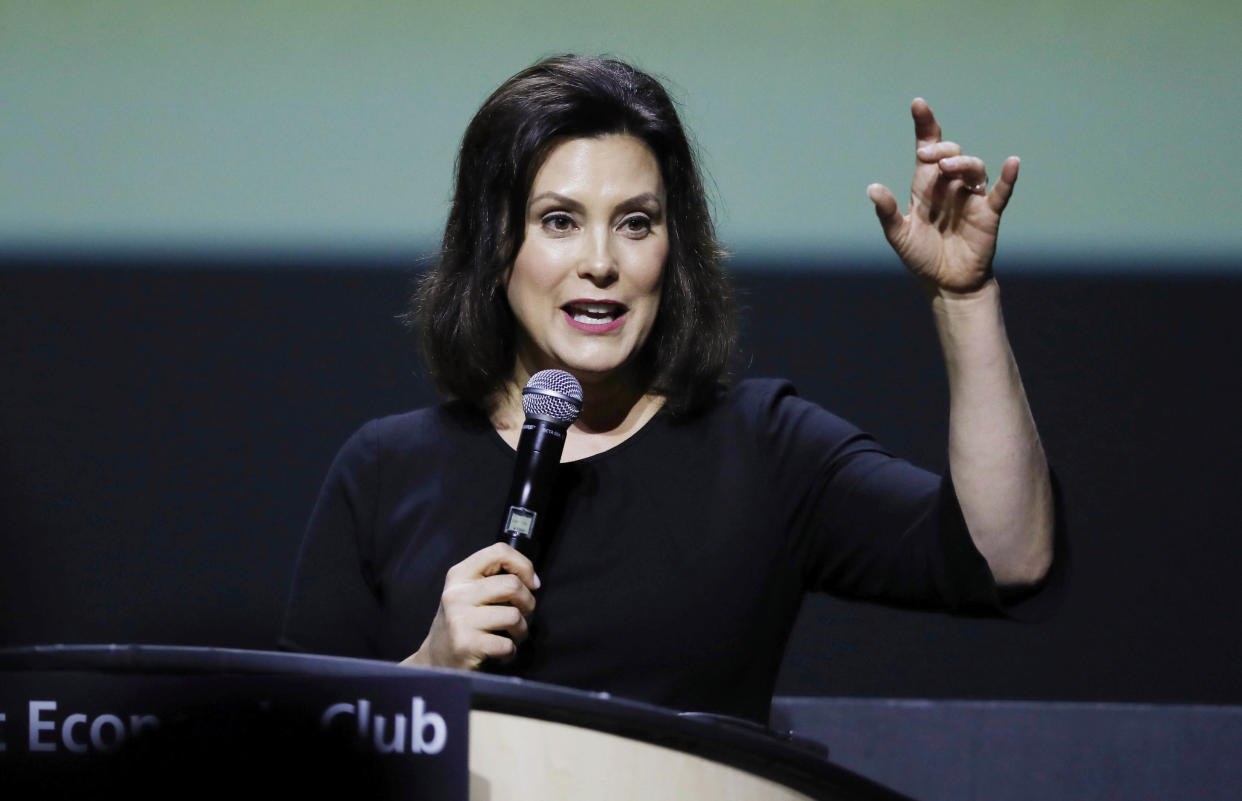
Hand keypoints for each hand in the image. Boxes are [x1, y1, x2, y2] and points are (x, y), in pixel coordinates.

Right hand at [402, 543, 539, 669]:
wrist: (435, 660)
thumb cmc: (462, 623)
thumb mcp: (469, 592)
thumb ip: (493, 579)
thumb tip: (532, 580)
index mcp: (459, 575)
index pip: (499, 551)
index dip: (523, 565)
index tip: (531, 583)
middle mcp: (457, 594)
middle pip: (512, 585)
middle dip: (529, 603)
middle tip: (524, 615)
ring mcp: (460, 619)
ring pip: (514, 616)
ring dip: (522, 630)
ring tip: (512, 636)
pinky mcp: (466, 644)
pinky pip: (507, 644)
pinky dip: (511, 652)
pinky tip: (501, 653)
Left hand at [867, 98, 1018, 295]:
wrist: (946, 284)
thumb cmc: (922, 257)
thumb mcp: (898, 235)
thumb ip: (887, 212)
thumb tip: (872, 188)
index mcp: (926, 186)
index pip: (927, 148)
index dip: (925, 125)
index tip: (918, 104)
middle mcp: (950, 186)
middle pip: (951, 153)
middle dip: (940, 149)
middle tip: (926, 155)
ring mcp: (971, 198)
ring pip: (973, 167)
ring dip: (962, 163)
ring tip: (947, 168)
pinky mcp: (988, 213)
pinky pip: (1001, 191)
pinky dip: (1007, 177)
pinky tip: (1012, 163)